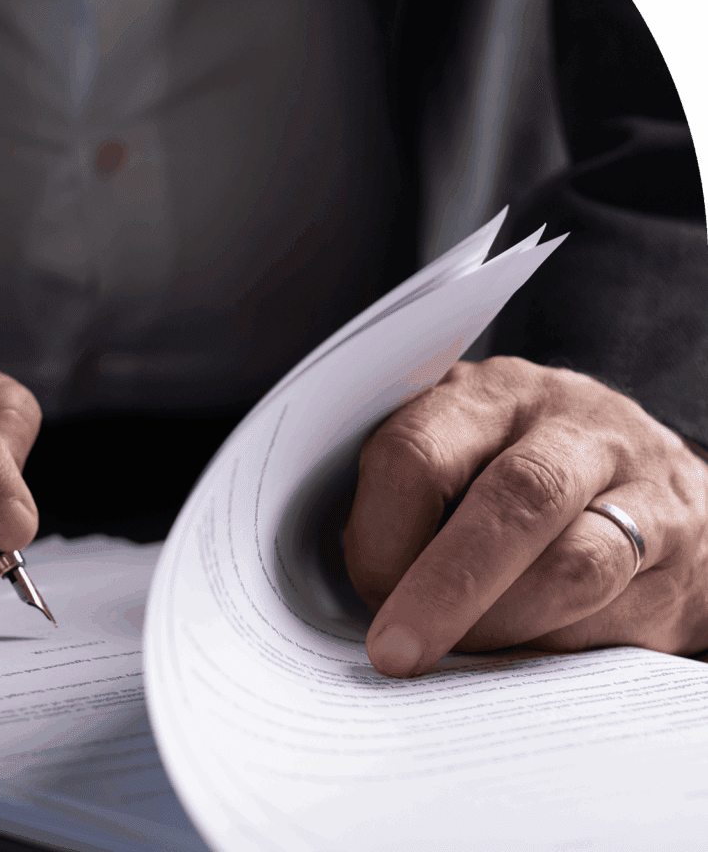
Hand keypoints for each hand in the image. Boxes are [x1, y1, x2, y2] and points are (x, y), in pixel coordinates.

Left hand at [343, 356, 707, 676]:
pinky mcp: (687, 557)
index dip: (383, 533)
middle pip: (511, 499)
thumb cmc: (526, 469)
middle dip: (445, 589)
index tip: (369, 587)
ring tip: (466, 651)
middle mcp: (574, 425)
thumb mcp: (461, 451)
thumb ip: (413, 498)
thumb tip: (372, 585)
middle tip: (397, 651)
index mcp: (491, 394)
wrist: (655, 477)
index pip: (420, 451)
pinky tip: (526, 651)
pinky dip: (558, 646)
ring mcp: (643, 486)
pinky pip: (621, 615)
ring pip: (575, 566)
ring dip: (503, 625)